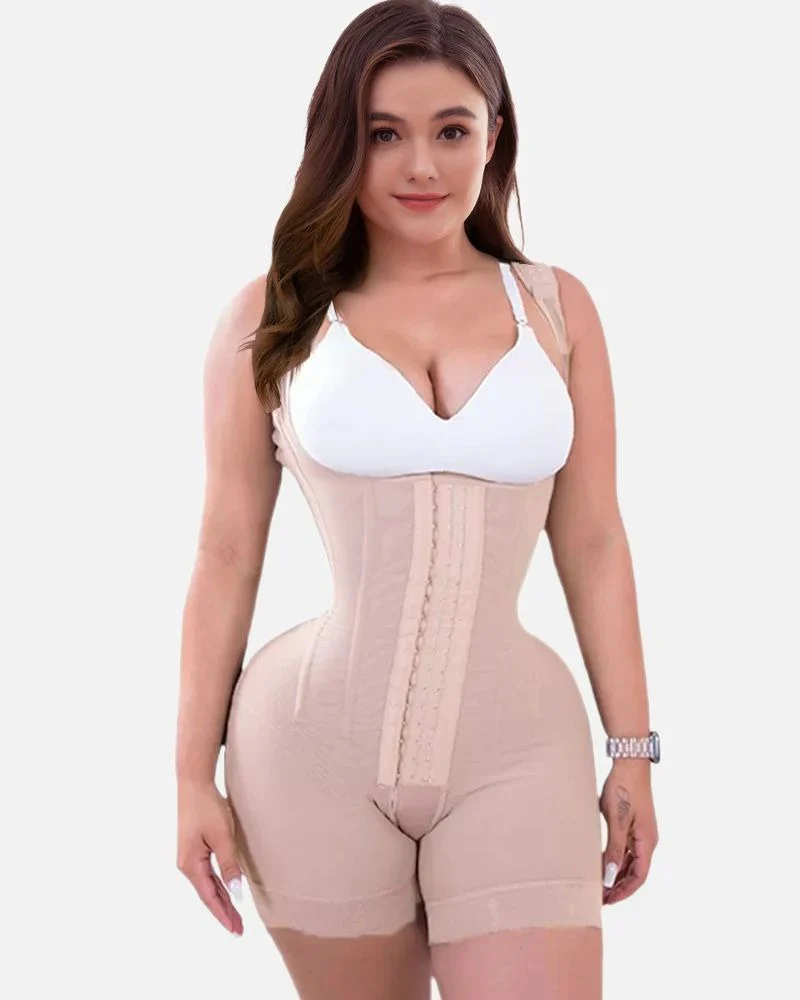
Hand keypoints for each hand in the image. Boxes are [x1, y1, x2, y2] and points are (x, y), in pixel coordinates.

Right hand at [177, 779, 244, 935]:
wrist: (194, 784)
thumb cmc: (207, 808)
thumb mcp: (222, 836)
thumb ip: (229, 865)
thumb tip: (235, 892)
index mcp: (191, 865)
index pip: (210, 897)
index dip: (224, 914)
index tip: (236, 930)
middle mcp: (187, 865)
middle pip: (208, 894)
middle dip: (224, 911)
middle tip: (239, 929)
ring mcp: (189, 857)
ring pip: (208, 885)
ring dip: (222, 900)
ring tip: (235, 916)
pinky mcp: (194, 849)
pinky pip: (208, 874)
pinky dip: (218, 885)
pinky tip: (227, 892)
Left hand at [599, 759, 658, 904]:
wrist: (629, 763)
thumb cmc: (623, 789)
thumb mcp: (616, 821)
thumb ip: (614, 849)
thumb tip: (610, 876)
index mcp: (647, 842)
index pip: (639, 877)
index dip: (624, 892)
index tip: (608, 900)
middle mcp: (647, 840)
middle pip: (635, 872)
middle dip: (619, 886)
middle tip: (599, 897)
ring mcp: (641, 832)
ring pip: (630, 861)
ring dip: (617, 874)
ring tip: (599, 883)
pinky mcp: (633, 824)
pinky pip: (626, 849)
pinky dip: (616, 859)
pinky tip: (602, 862)